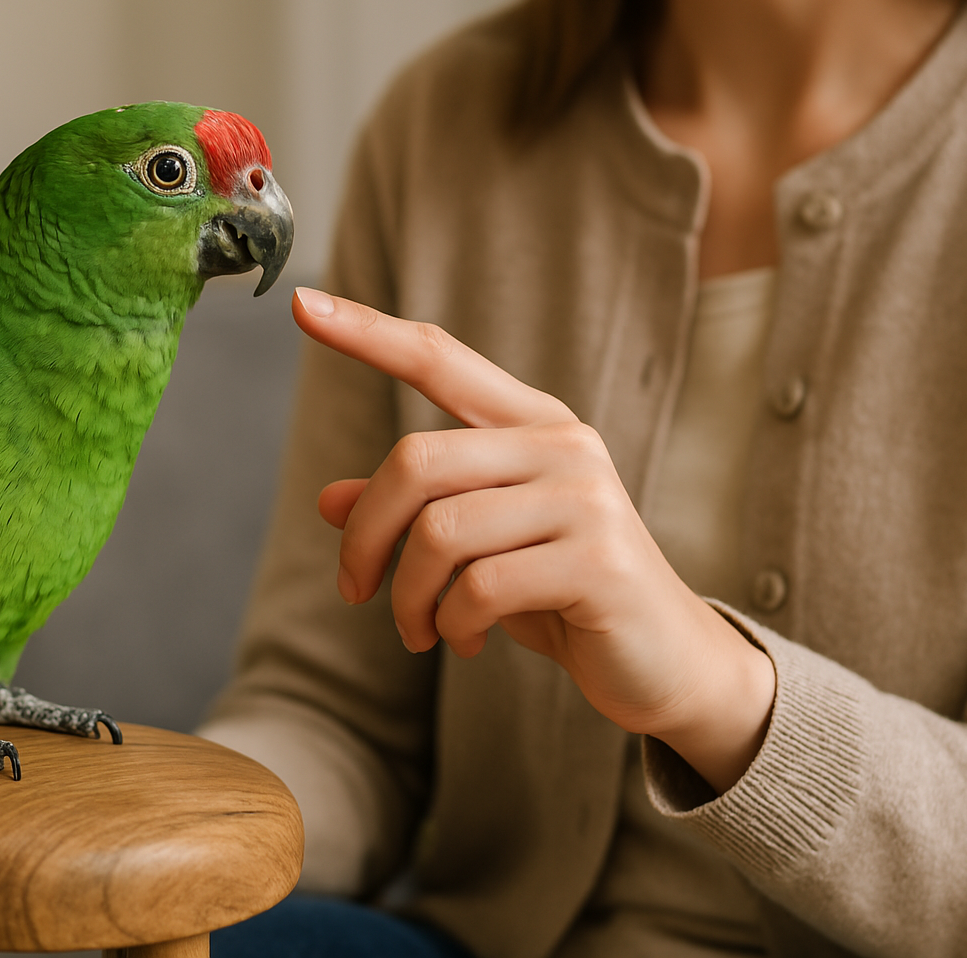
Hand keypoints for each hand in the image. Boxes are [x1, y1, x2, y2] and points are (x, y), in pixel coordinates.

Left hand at [293, 286, 773, 793]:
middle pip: (415, 461)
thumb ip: (416, 515)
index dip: (369, 332)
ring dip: (409, 597)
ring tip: (421, 631)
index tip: (301, 303)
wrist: (665, 662)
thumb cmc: (565, 594)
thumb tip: (328, 500)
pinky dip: (452, 624)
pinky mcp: (597, 560)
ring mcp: (585, 499)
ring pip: (440, 530)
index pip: (440, 359)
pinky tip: (465, 640)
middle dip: (366, 538)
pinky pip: (479, 586)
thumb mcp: (482, 547)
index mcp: (532, 424)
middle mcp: (562, 444)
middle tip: (356, 593)